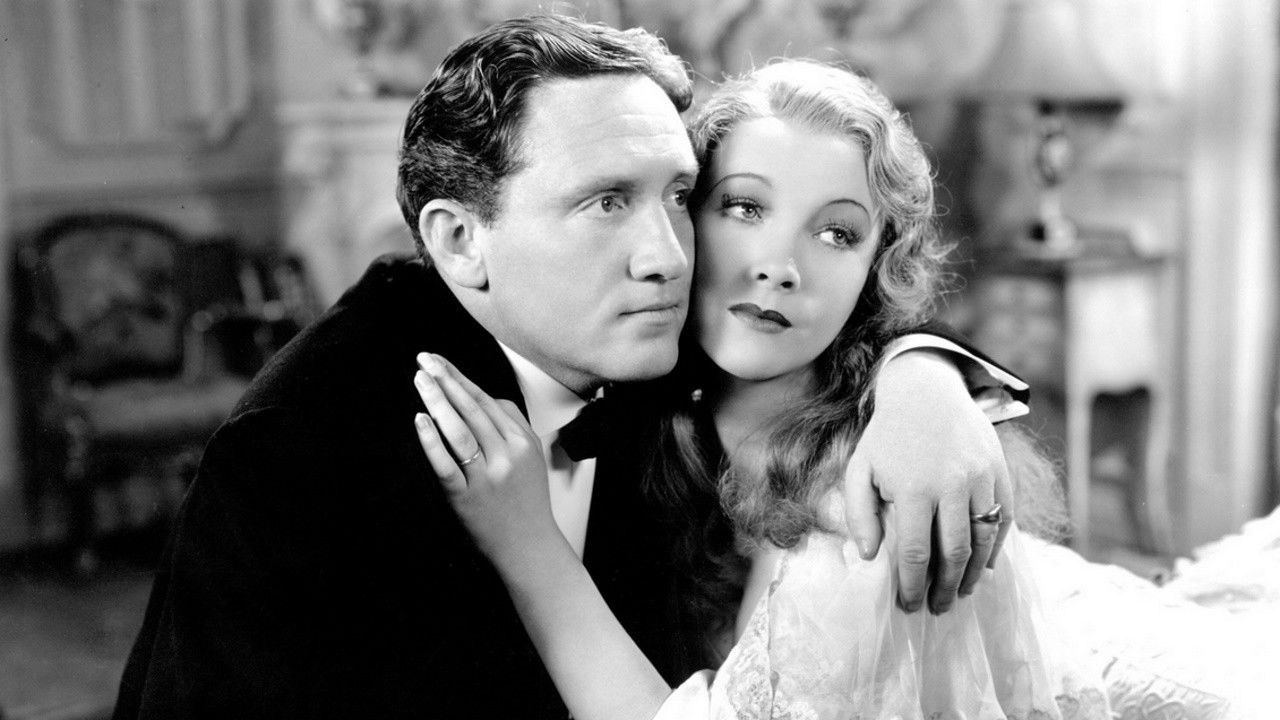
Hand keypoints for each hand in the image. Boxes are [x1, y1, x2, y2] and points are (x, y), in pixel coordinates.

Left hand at [411, 352, 560, 567]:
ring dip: (437, 402)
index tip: (440, 361)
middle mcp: (507, 455)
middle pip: (472, 409)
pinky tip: (420, 420)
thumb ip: (513, 424)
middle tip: (425, 360)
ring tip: (420, 380)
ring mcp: (487, 476)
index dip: (460, 378)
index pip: (486, 401)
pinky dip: (432, 441)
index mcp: (523, 441)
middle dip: (446, 380)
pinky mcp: (467, 498)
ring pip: (459, 431)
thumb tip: (484, 397)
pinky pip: (447, 464)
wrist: (530, 546)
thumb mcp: (533, 457)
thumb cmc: (527, 501)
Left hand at [842, 349, 1012, 614]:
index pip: (916, 553)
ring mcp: (981, 479)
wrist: (927, 393)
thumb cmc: (888, 437)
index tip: (909, 605)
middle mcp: (952, 486)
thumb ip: (860, 513)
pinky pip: (1003, 520)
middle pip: (954, 554)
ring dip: (972, 574)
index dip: (913, 586)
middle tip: (936, 608)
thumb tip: (870, 555)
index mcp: (914, 489)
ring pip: (983, 540)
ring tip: (959, 593)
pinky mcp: (999, 473)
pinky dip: (995, 548)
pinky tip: (982, 566)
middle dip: (944, 588)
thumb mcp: (860, 469)